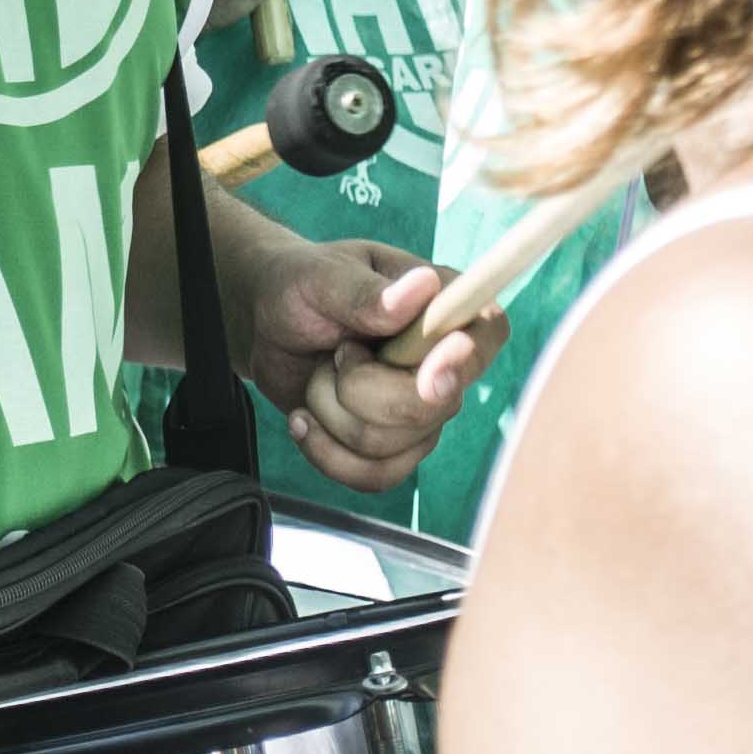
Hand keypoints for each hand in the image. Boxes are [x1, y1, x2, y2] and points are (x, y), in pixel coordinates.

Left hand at [233, 239, 507, 494]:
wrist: (265, 324)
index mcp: (441, 302)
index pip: (487, 335)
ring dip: (332, 412)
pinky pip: (375, 476)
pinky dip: (326, 452)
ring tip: (318, 375)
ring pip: (393, 447)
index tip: (426, 374)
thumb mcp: (319, 278)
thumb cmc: (299, 284)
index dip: (465, 363)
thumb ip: (365, 291)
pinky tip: (303, 420)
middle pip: (433, 407)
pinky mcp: (394, 446)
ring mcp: (422, 409)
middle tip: (337, 353)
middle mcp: (444, 362)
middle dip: (362, 390)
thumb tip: (422, 286)